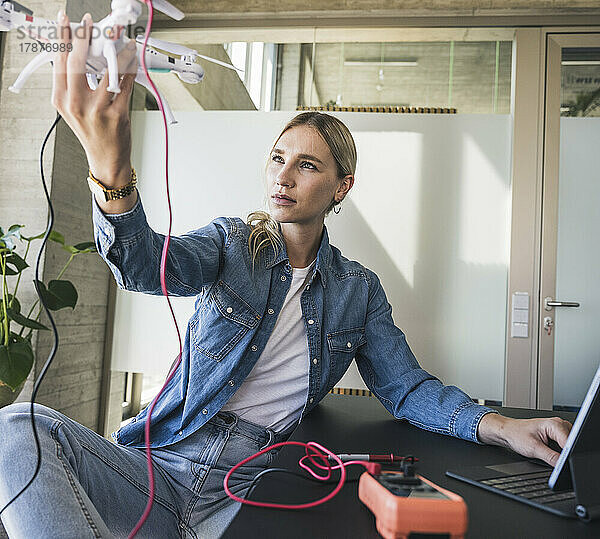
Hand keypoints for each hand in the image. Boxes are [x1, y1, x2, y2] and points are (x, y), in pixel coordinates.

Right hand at [51, 11, 137, 186]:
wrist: (106, 159)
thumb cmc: (92, 132)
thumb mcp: (73, 108)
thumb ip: (73, 83)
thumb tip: (82, 51)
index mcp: (61, 100)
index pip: (58, 61)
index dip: (63, 37)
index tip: (67, 19)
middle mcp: (76, 104)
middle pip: (76, 62)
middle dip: (83, 37)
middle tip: (90, 22)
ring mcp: (97, 110)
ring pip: (104, 71)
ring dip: (114, 50)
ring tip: (118, 36)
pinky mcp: (117, 115)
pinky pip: (125, 85)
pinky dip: (129, 68)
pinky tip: (131, 57)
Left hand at [477, 413, 571, 466]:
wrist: (507, 431)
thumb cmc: (516, 435)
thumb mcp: (534, 449)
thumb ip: (551, 458)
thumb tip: (564, 465)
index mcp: (555, 424)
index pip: (570, 443)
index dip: (568, 456)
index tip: (562, 463)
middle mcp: (558, 424)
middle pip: (571, 444)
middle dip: (564, 454)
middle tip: (550, 456)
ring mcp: (558, 429)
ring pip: (569, 446)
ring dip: (562, 453)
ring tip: (546, 451)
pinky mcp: (557, 435)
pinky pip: (565, 445)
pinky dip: (559, 451)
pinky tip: (549, 451)